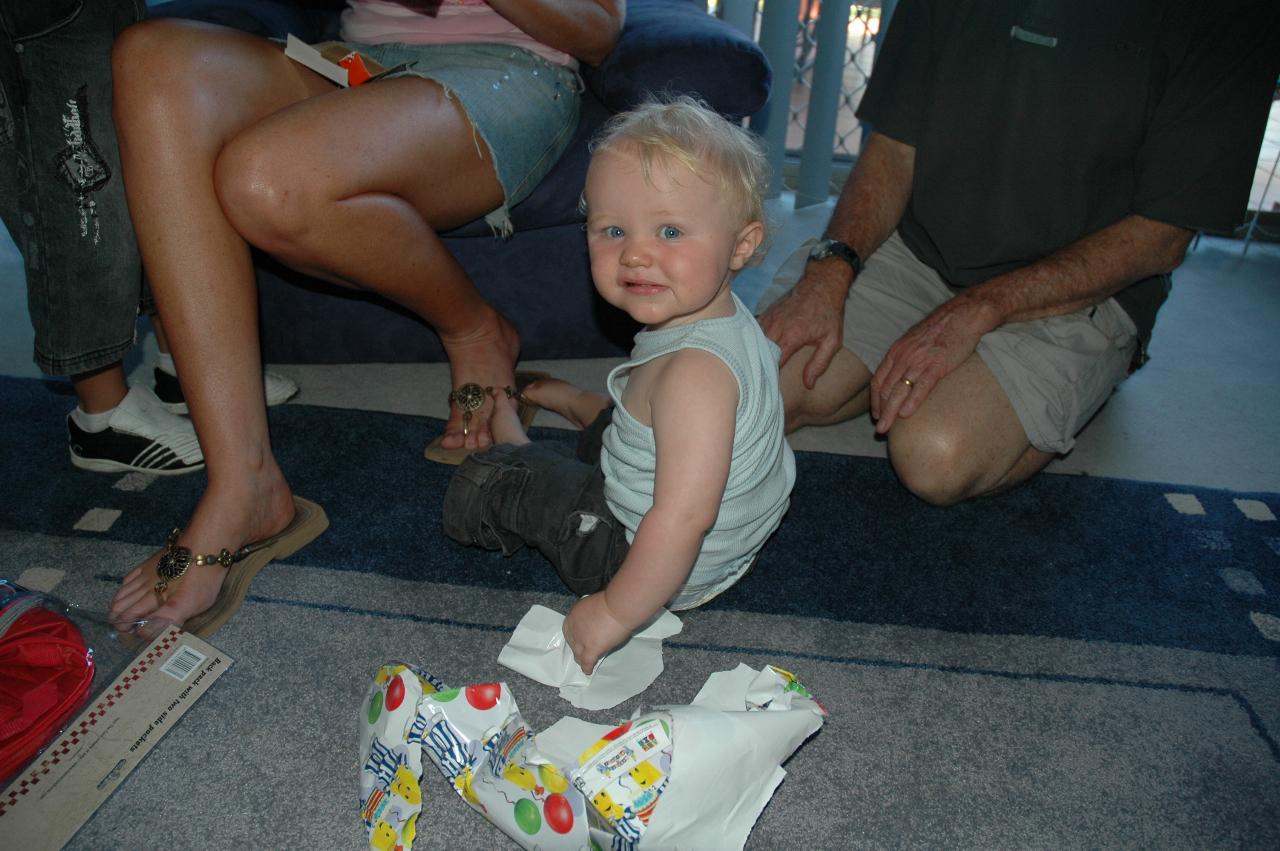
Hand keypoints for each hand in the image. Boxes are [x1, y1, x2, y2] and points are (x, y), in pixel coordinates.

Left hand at [562, 594, 632, 674]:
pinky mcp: (591, 648)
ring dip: (581, 658)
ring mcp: (581, 639)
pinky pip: (586, 661)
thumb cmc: (612, 601)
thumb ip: (590, 615)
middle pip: (572, 642)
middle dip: (577, 648)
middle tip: (585, 651)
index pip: (569, 630)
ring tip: (587, 662)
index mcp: (574, 614)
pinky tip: (588, 671)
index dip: (575, 637)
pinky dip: (587, 667)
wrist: (618, 606)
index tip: (580, 640)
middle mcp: (573, 628)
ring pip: (578, 654)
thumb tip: (595, 622)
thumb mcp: (594, 604)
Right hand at [757, 262, 850, 388]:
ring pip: (754, 342)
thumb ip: (819, 364)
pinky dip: (754, 342)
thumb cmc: (829, 313)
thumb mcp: (832, 341)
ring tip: (754, 370)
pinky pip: (755, 331)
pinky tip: (754, 351)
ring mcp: (769, 319)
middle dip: (760, 368)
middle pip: (761, 353)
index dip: (771, 376)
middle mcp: (776, 327)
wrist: (822, 283)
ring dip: (755, 355)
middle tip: (760, 383)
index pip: (775, 363)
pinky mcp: (767, 313)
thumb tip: (808, 384)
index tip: (770, 388)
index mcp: (792, 336)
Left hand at [871, 292, 998, 432]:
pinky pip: (921, 386)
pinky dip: (912, 402)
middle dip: (881, 411)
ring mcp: (918, 362)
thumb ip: (905, 358)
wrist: (961, 316)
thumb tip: (902, 375)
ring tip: (886, 429)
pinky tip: (906, 414)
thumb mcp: (914, 341)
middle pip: (886, 389)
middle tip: (879, 429)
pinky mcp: (936, 365)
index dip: (875, 400)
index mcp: (896, 352)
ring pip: (899, 391)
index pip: (879, 380)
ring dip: (890, 412)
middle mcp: (903, 358)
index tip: (876, 414)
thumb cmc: (940, 330)